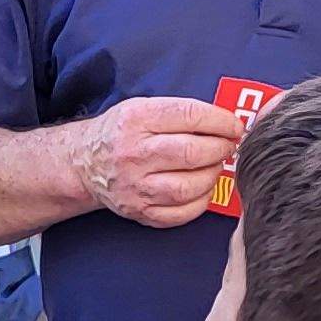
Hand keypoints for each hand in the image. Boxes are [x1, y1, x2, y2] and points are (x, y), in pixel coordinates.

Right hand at [73, 97, 249, 226]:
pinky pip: (182, 212)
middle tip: (228, 146)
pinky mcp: (140, 211)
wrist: (86, 163)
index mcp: (136, 119)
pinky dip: (201, 201)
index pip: (188, 115)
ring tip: (214, 166)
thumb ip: (181, 113)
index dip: (220, 121)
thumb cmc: (123, 133)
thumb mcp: (143, 108)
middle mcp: (134, 154)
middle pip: (191, 153)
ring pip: (189, 186)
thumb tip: (226, 122)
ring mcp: (136, 186)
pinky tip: (201, 187)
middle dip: (221, 148)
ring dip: (213, 175)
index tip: (235, 126)